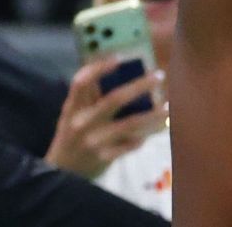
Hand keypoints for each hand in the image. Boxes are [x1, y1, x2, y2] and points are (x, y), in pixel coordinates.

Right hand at [45, 58, 167, 178]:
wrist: (63, 173)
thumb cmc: (73, 135)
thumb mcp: (72, 115)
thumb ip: (89, 97)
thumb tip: (121, 71)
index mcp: (72, 108)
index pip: (80, 83)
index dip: (98, 69)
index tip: (118, 58)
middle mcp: (82, 123)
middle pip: (114, 100)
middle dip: (139, 86)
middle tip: (159, 76)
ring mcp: (95, 141)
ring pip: (130, 123)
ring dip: (153, 114)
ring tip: (168, 106)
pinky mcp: (105, 157)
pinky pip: (132, 143)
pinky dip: (147, 134)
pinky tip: (160, 126)